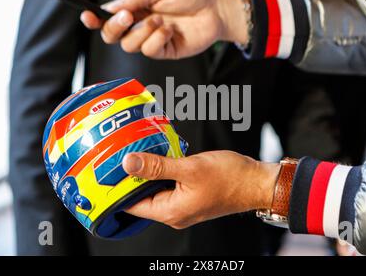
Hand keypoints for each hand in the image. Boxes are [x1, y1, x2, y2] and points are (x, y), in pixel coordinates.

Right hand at [80, 0, 247, 59]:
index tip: (87, 17)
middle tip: (129, 16)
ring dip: (143, 31)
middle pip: (112, 36)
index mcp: (135, 9)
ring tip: (161, 20)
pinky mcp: (164, 52)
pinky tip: (169, 30)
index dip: (94, 19)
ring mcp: (151, 40)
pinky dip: (157, 39)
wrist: (215, 8)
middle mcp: (139, 26)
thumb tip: (110, 7)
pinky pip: (149, 51)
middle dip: (115, 27)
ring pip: (129, 45)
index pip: (108, 17)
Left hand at [122, 151, 278, 228]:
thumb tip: (129, 163)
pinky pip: (169, 185)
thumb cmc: (229, 178)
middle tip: (124, 155)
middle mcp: (174, 213)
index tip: (110, 170)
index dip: (119, 188)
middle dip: (133, 177)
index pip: (132, 204)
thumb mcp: (188, 168)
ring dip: (150, 172)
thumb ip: (157, 166)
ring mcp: (183, 205)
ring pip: (156, 189)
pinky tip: (162, 156)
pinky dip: (163, 172)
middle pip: (143, 197)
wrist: (256, 182)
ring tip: (142, 152)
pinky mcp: (191, 196)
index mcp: (170, 211)